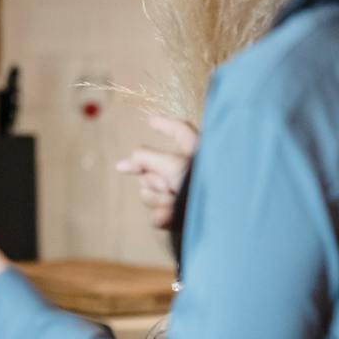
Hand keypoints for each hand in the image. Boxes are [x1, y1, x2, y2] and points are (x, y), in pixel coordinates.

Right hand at [115, 114, 196, 229]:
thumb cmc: (200, 185)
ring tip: (174, 203)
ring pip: (148, 194)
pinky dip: (162, 216)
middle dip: (155, 180)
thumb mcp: (172, 164)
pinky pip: (155, 214)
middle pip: (150, 169)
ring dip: (159, 199)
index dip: (164, 124)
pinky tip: (170, 216)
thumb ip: (145, 158)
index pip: (178, 130)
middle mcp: (185, 170)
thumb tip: (121, 164)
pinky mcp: (175, 216)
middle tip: (169, 186)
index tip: (151, 120)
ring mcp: (179, 194)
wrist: (217, 218)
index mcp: (193, 152)